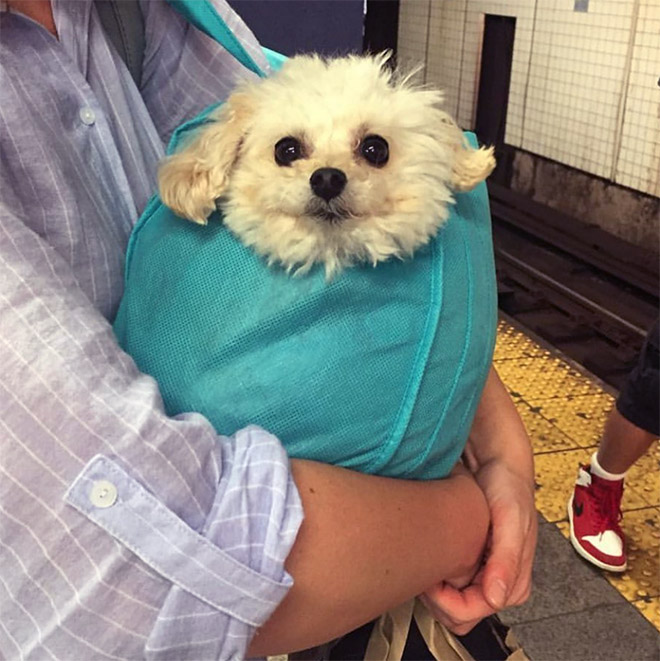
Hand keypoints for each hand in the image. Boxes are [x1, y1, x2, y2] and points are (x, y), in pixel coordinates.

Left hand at [422, 456, 536, 634]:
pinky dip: (435, 572)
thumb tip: (496, 598)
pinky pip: (448, 584)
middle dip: (437, 599)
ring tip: (428, 555)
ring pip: (449, 604)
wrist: (500, 463)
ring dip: (433, 587)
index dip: (444, 603)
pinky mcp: (472, 562)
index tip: (429, 579)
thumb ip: (506, 560)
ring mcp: (484, 574)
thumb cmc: (509, 488)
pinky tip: (431, 549)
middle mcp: (499, 584)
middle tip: (425, 566)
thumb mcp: (510, 520)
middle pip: (458, 617)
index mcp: (513, 584)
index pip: (469, 615)